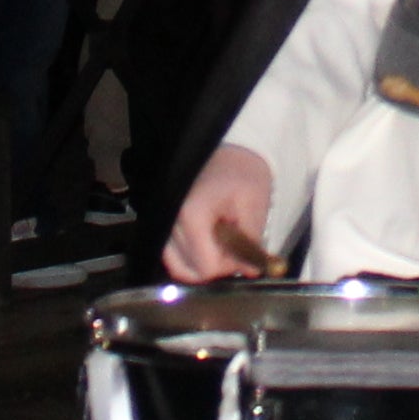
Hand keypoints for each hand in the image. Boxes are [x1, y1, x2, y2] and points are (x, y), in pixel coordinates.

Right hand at [162, 144, 275, 281]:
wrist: (231, 148)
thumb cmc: (243, 171)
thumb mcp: (254, 205)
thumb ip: (251, 242)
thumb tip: (250, 271)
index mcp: (191, 213)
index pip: (206, 266)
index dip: (228, 266)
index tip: (243, 253)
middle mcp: (170, 218)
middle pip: (187, 269)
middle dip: (214, 266)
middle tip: (233, 250)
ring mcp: (164, 220)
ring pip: (175, 265)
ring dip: (200, 264)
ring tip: (221, 244)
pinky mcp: (165, 220)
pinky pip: (172, 253)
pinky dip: (190, 256)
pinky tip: (209, 242)